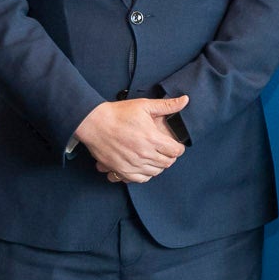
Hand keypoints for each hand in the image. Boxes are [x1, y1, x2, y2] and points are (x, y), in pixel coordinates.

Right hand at [75, 95, 189, 182]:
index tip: (175, 145)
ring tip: (154, 157)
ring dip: (158, 165)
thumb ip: (167, 105)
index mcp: (152, 139)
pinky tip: (144, 166)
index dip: (178, 148)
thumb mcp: (144, 106)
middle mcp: (144, 154)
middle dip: (169, 156)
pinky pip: (140, 179)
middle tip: (165, 150)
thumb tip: (185, 100)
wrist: (93, 123)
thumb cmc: (118, 114)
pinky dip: (145, 174)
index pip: (176, 151)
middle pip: (167, 163)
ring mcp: (133, 164)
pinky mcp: (121, 170)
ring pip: (156, 172)